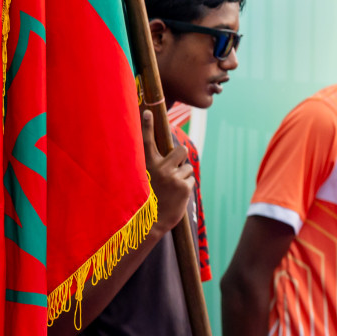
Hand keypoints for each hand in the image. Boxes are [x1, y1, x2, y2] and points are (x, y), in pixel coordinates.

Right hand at [141, 107, 194, 230]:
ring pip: (187, 168)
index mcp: (146, 165)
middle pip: (181, 151)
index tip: (148, 111)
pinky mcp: (184, 187)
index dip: (147, 126)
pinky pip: (191, 180)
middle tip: (174, 169)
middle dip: (182, 157)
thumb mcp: (145, 181)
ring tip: (171, 189)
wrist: (151, 223)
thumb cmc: (149, 201)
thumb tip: (171, 156)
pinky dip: (186, 187)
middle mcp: (159, 168)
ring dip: (183, 177)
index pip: (146, 141)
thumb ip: (155, 167)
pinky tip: (176, 196)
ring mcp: (172, 177)